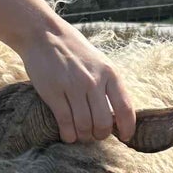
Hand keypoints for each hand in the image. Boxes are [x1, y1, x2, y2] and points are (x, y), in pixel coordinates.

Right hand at [17, 23, 134, 143]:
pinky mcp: (53, 92)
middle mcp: (93, 81)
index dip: (127, 128)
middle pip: (103, 122)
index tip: (125, 137)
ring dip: (83, 136)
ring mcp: (73, 86)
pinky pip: (65, 122)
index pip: (125, 108)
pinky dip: (68, 135)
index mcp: (110, 74)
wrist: (44, 34)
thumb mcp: (100, 63)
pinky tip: (68, 136)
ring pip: (84, 125)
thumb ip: (110, 85)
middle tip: (95, 135)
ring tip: (81, 135)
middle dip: (100, 135)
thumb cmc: (75, 52)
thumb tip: (118, 116)